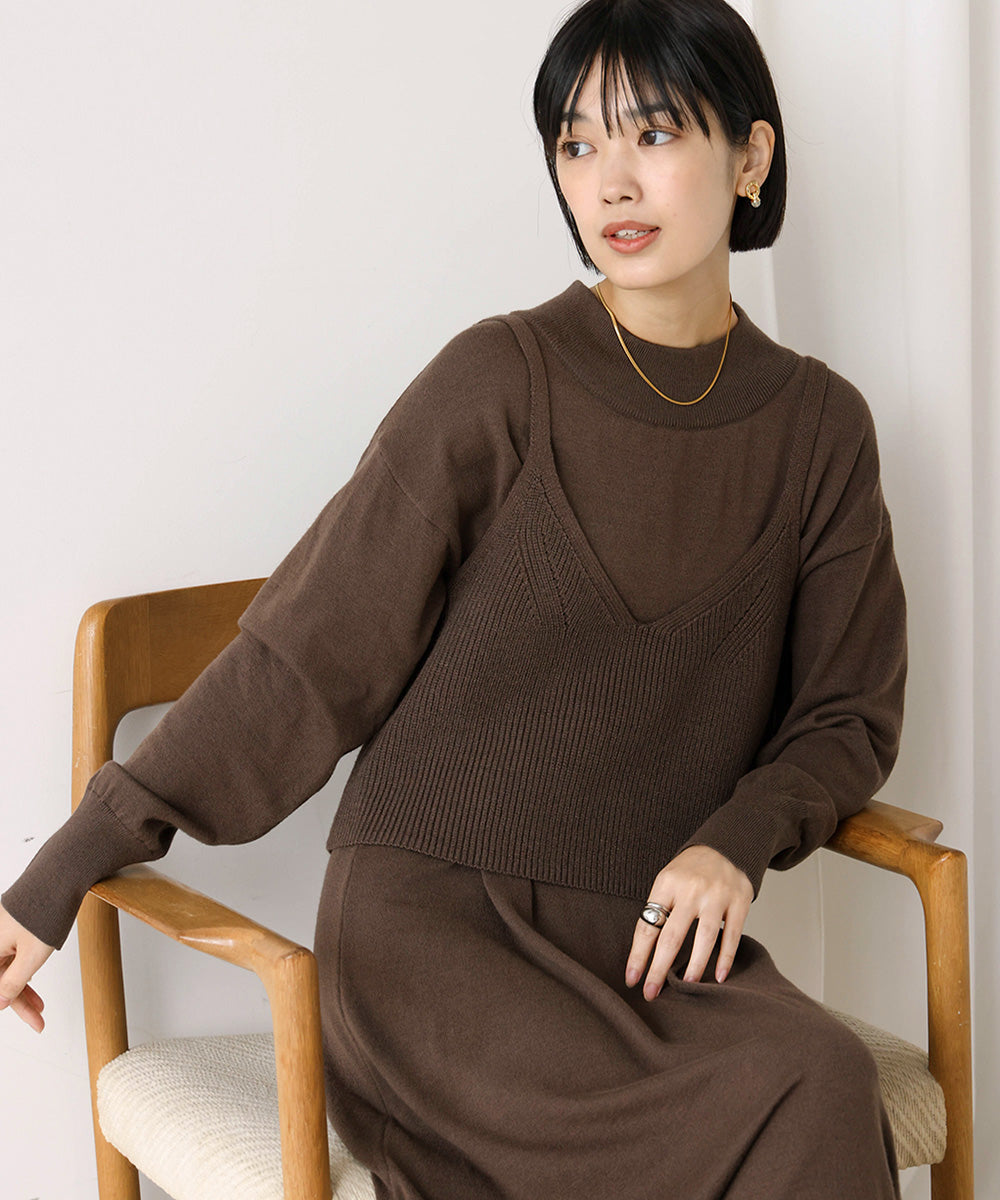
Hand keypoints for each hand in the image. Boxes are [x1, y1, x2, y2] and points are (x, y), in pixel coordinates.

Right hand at [0, 902, 54, 1032]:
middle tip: (39, 1019)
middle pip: (0, 977)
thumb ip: (13, 982)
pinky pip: (12, 951)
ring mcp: (2, 929)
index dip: (11, 1005)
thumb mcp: (32, 955)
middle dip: (19, 1000)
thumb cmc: (46, 910)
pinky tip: (32, 979)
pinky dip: (23, 967)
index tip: (30, 1021)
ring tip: (41, 1005)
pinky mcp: (13, 922)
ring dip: (23, 986)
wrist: (61, 873)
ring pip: (7, 965)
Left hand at [625, 845, 752, 999]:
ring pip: (704, 938)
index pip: (648, 925)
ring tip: (685, 986)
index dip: (638, 955)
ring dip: (694, 966)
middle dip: (659, 968)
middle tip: (651, 994)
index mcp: (666, 883)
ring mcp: (717, 894)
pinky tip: (718, 976)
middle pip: (672, 936)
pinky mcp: (740, 900)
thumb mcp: (667, 882)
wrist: (722, 846)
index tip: (631, 978)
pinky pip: (731, 934)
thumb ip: (659, 912)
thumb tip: (644, 956)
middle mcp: (691, 888)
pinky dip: (725, 958)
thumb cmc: (688, 873)